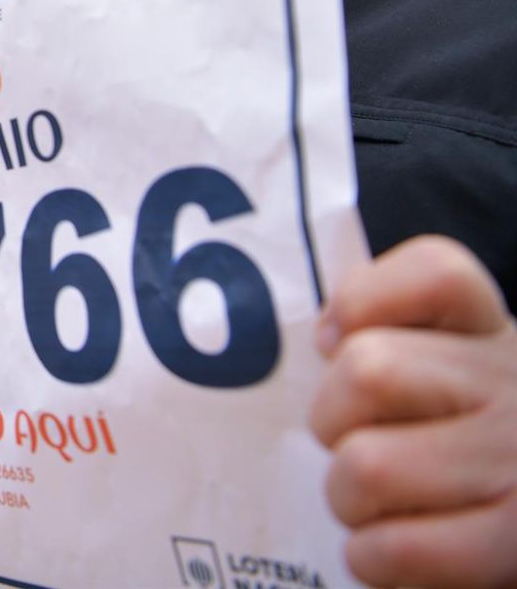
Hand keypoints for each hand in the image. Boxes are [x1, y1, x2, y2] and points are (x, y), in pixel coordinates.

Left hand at [310, 235, 516, 587]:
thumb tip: (329, 337)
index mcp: (492, 335)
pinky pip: (399, 547)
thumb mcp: (441, 374)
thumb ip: (389, 338)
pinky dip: (372, 557)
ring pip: (367, 464)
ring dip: (348, 497)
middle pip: (368, 370)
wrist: (514, 526)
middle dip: (332, 419)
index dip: (363, 300)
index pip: (437, 271)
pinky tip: (389, 550)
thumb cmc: (458, 450)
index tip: (336, 341)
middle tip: (354, 442)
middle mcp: (514, 389)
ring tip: (374, 505)